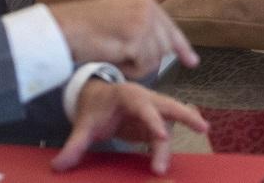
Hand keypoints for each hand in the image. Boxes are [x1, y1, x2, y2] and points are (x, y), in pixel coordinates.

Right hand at [49, 0, 198, 77]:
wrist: (63, 29)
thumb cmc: (83, 30)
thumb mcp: (118, 19)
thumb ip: (142, 28)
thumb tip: (168, 48)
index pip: (169, 25)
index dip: (181, 47)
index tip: (192, 62)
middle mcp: (146, 5)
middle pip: (165, 45)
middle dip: (149, 59)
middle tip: (126, 60)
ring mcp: (142, 20)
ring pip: (156, 57)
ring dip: (136, 65)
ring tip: (114, 55)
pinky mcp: (136, 36)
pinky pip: (144, 65)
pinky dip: (130, 69)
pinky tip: (114, 59)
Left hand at [53, 81, 208, 174]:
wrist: (97, 97)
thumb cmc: (94, 108)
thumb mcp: (83, 125)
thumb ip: (75, 145)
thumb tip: (59, 166)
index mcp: (128, 96)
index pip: (144, 108)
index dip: (153, 122)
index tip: (162, 136)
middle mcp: (146, 99)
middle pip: (169, 104)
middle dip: (185, 114)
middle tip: (201, 126)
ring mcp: (154, 109)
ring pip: (174, 114)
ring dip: (188, 122)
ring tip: (204, 130)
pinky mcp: (156, 121)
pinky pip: (168, 129)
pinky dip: (180, 133)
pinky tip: (196, 135)